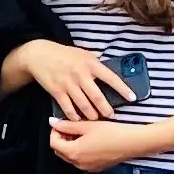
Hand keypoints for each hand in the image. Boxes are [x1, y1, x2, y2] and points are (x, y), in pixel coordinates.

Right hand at [9, 39, 133, 119]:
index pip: (111, 78)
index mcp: (90, 64)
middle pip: (97, 97)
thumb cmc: (65, 55)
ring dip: (92, 115)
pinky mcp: (57, 91)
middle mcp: (80, 74)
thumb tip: (111, 78)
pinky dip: (75, 116)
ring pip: (84, 106)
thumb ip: (96, 66)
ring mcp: (68, 84)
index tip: (132, 98)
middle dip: (106, 110)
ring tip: (96, 118)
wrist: (40, 55)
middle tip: (111, 115)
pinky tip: (79, 119)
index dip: (123, 89)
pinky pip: (69, 109)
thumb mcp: (84, 55)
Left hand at [50, 112, 155, 173]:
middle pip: (60, 151)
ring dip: (70, 145)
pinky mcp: (96, 168)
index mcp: (74, 152)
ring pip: (70, 157)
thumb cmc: (112, 132)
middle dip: (61, 139)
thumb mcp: (88, 125)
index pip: (54, 143)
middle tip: (69, 127)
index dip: (54, 132)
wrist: (132, 142)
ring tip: (81, 132)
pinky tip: (89, 141)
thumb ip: (68, 125)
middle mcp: (78, 163)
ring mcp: (87, 168)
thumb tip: (53, 122)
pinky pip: (81, 161)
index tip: (61, 123)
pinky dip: (80, 152)